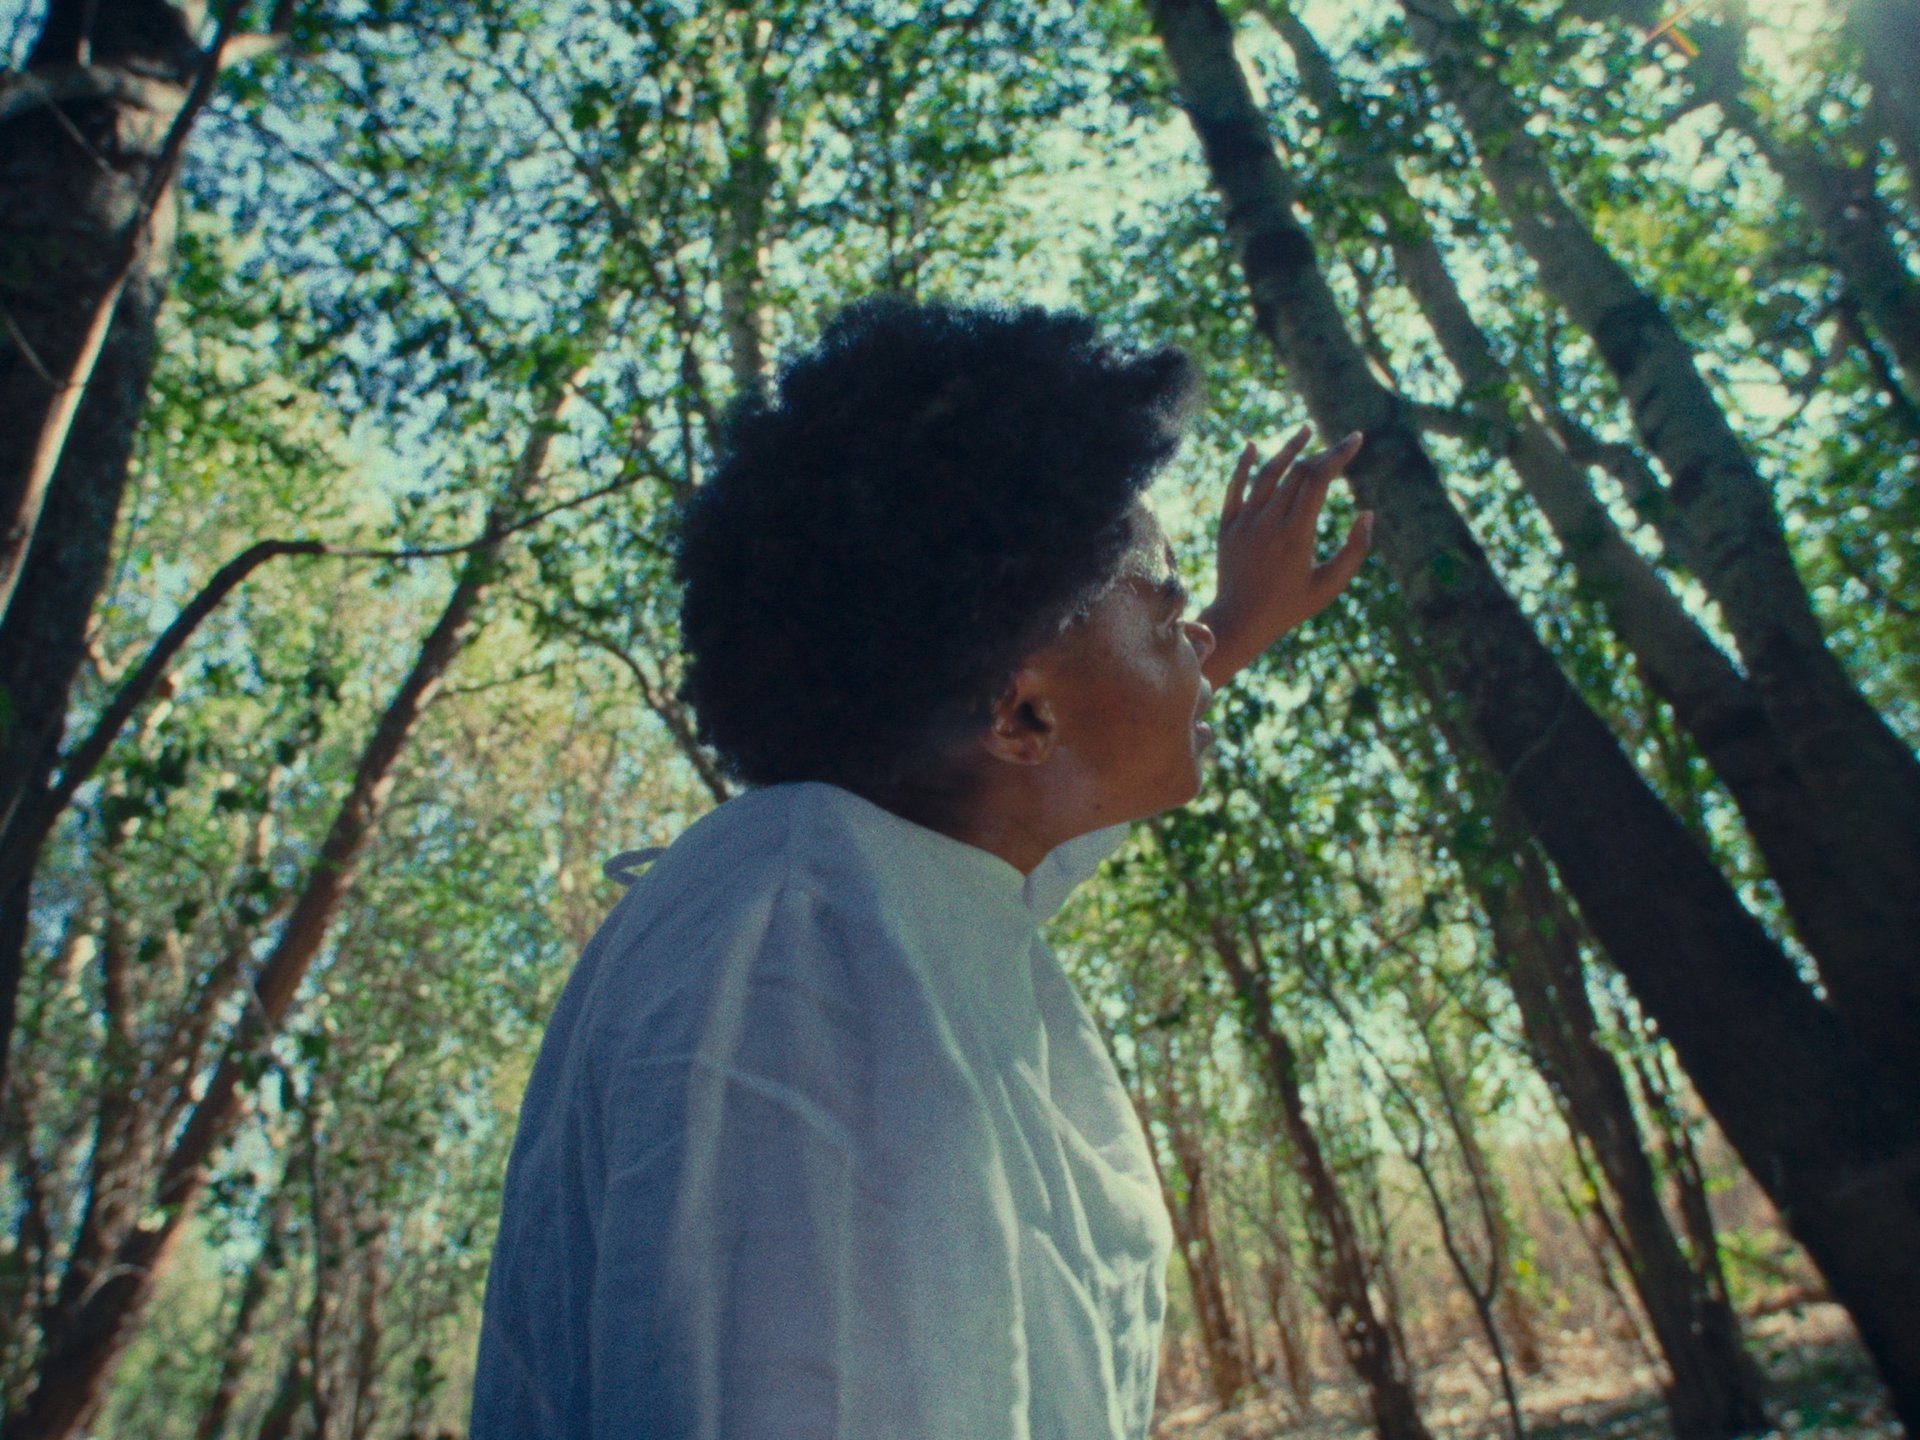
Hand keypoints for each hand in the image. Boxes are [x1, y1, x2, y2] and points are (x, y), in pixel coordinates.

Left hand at [1199, 427, 1373, 686]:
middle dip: (1322, 453)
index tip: (1356, 439)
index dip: (1338, 454)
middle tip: (1338, 446)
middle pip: (1297, 472)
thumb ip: (1355, 550)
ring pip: (1267, 473)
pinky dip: (1243, 465)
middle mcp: (1269, 523)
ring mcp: (1245, 523)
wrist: (1240, 621)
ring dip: (1288, 449)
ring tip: (1304, 431)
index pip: (1319, 479)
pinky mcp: (1226, 527)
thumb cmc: (1291, 606)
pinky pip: (1234, 488)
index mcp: (1297, 534)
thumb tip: (1368, 513)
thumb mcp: (1331, 585)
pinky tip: (1254, 446)